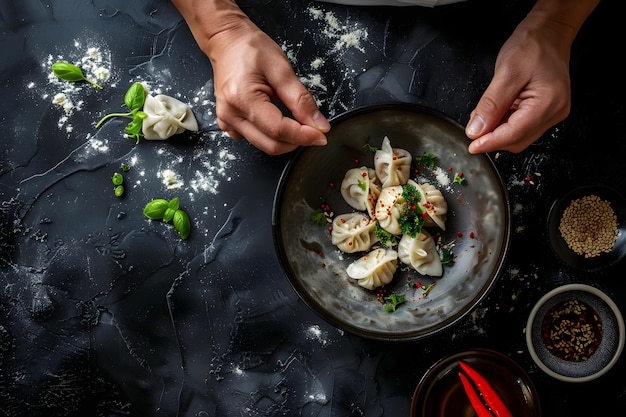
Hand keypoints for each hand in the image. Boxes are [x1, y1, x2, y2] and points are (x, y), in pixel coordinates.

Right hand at [207, 18, 329, 154]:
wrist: (227, 43)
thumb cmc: (250, 49)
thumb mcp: (281, 69)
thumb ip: (301, 99)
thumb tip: (318, 125)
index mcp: (242, 99)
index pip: (279, 130)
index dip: (304, 136)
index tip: (322, 135)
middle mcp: (231, 115)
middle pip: (272, 145)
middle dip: (297, 140)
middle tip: (314, 128)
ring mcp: (227, 122)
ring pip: (265, 146)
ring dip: (286, 139)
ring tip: (294, 118)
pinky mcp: (229, 125)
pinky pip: (255, 140)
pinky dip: (272, 136)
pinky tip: (276, 119)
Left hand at [465, 13, 573, 153]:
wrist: (549, 33)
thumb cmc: (532, 46)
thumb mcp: (506, 73)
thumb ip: (491, 105)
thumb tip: (477, 130)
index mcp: (548, 104)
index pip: (514, 134)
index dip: (490, 142)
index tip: (472, 146)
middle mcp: (554, 113)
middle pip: (517, 140)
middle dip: (493, 137)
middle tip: (474, 126)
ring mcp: (552, 113)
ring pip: (518, 136)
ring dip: (498, 130)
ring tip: (485, 114)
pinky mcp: (546, 111)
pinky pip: (522, 126)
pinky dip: (504, 123)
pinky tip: (496, 112)